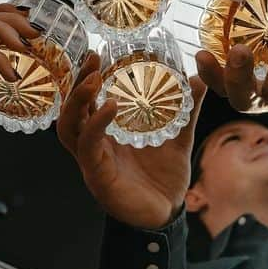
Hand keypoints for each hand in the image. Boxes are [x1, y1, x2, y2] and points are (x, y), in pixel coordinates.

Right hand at [57, 53, 206, 228]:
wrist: (167, 215)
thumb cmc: (164, 179)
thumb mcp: (177, 138)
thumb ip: (185, 110)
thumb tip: (199, 80)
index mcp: (106, 134)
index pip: (86, 101)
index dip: (85, 77)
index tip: (96, 52)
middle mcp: (94, 145)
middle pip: (70, 109)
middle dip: (76, 82)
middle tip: (92, 57)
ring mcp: (92, 161)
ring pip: (68, 127)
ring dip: (77, 101)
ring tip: (94, 79)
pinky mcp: (98, 176)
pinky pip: (88, 146)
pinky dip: (96, 124)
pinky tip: (109, 108)